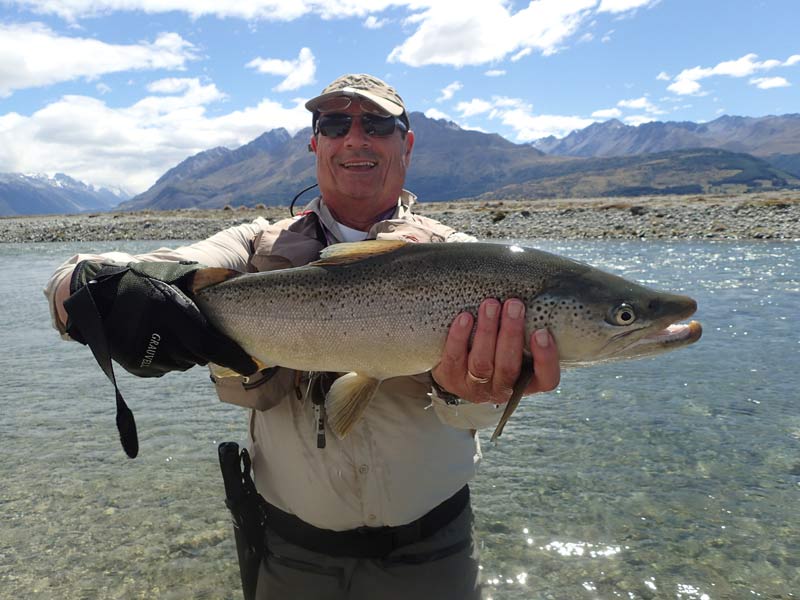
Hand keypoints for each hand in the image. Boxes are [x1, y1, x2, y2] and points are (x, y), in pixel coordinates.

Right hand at [63, 260, 257, 377]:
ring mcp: (145, 355)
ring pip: (183, 364)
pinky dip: (169, 358)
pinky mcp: (136, 366)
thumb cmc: (143, 284)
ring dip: (187, 354)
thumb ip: (202, 284)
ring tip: (175, 334)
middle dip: (206, 348)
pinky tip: (160, 342)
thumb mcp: (172, 280)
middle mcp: (157, 336)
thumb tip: (237, 279)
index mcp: (170, 312)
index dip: (234, 358)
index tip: (252, 367)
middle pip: (198, 356)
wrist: (98, 298)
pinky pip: (165, 369)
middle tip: (201, 334)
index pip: (210, 345)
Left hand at [431, 298, 559, 403]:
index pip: (546, 380)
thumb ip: (526, 329)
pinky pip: (455, 358)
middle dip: (511, 334)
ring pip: (482, 362)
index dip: (546, 359)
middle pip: (508, 367)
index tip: (542, 332)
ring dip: (487, 332)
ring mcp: (475, 387)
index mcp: (526, 382)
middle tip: (514, 305)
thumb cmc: (496, 349)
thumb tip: (533, 294)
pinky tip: (465, 317)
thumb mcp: (515, 345)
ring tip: (490, 305)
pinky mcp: (451, 379)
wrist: (457, 366)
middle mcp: (502, 389)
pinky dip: (459, 337)